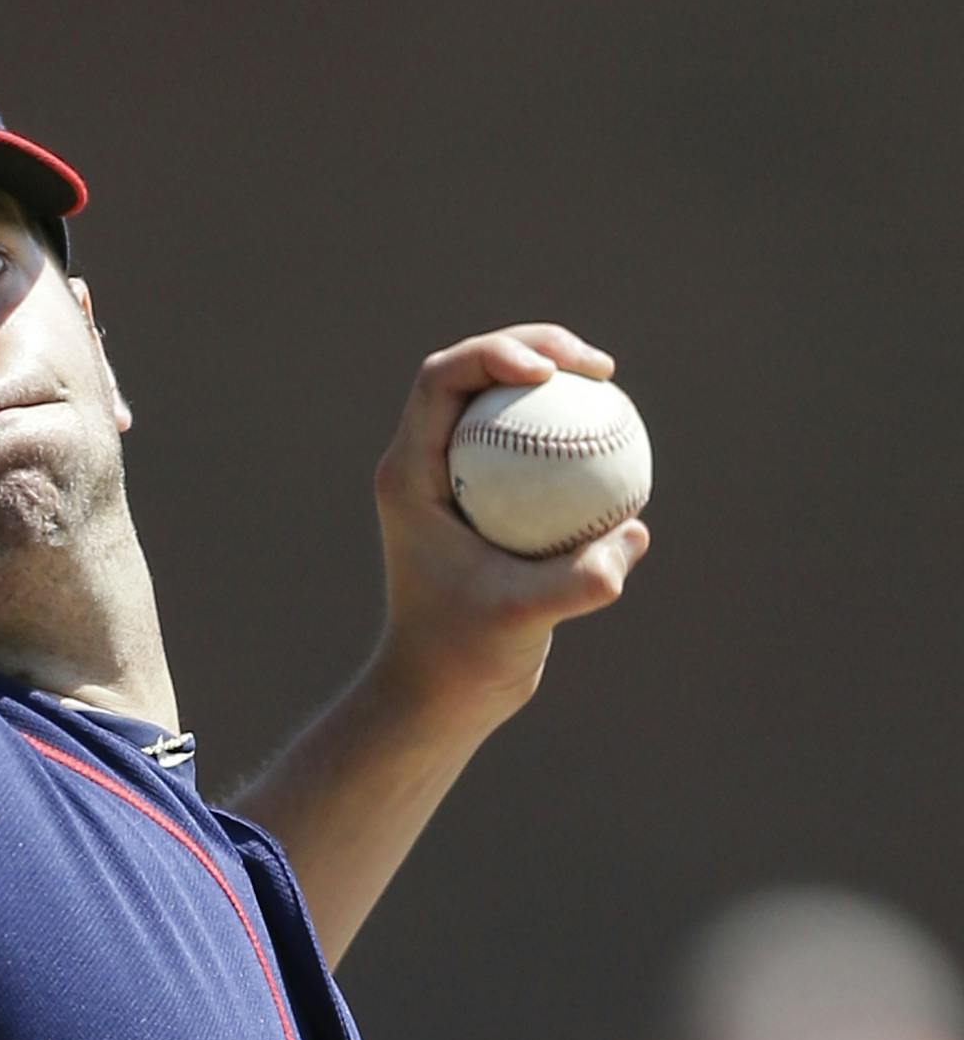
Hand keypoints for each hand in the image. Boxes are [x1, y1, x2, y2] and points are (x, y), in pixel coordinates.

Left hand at [369, 323, 650, 735]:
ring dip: (552, 381)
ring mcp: (452, 479)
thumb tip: (631, 536)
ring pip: (499, 403)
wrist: (441, 692)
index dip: (494, 353)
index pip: (441, 381)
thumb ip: (575, 582)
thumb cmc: (464, 658)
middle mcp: (424, 465)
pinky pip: (527, 446)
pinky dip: (567, 434)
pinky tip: (620, 444)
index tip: (553, 372)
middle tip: (599, 366)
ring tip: (610, 384)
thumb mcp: (520, 623)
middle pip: (471, 374)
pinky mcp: (484, 500)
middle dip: (533, 347)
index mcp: (409, 475)